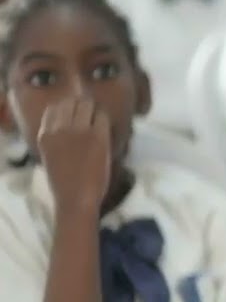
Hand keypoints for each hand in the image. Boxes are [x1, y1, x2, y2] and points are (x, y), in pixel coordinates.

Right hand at [36, 97, 111, 212]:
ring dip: (95, 112)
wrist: (76, 199)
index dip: (68, 109)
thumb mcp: (50, 155)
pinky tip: (105, 132)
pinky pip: (102, 117)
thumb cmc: (64, 183)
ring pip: (88, 106)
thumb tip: (70, 122)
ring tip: (98, 125)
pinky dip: (105, 122)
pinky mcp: (96, 136)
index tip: (76, 116)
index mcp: (44, 134)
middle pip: (72, 102)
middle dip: (83, 108)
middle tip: (91, 118)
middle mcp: (59, 128)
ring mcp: (78, 131)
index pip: (55, 107)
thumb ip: (56, 137)